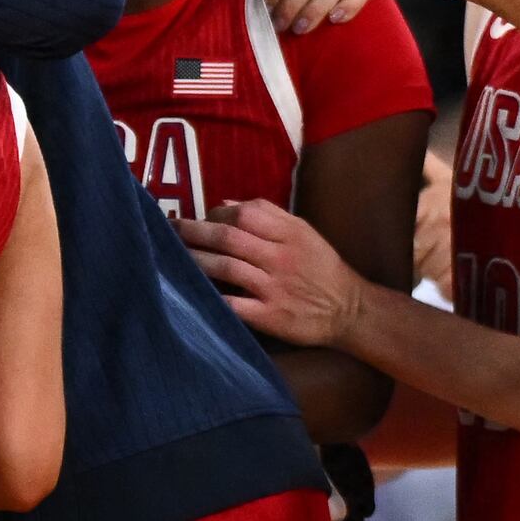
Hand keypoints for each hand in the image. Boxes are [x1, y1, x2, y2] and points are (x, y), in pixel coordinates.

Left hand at [181, 196, 369, 350]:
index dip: (215, 215)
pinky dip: (212, 297)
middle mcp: (282, 257)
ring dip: (196, 261)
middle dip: (194, 232)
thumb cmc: (321, 268)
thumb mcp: (303, 233)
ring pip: (226, 268)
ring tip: (172, 257)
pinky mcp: (272, 315)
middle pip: (229, 238)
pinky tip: (191, 292)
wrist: (350, 310)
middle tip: (169, 231)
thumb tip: (224, 205)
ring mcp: (276, 287)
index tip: (197, 218)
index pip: (244, 214)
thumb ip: (267, 215)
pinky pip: (234, 304)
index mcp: (290, 233)